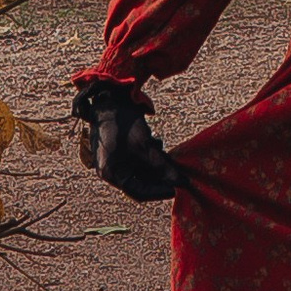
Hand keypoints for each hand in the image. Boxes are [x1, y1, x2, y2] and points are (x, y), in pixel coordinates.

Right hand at [71, 84, 179, 200]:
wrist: (109, 98)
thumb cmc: (123, 122)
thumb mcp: (145, 145)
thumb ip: (162, 166)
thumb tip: (180, 182)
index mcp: (112, 174)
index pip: (140, 192)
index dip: (161, 191)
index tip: (178, 188)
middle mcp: (109, 171)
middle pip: (140, 182)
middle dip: (160, 176)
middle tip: (176, 171)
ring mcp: (111, 161)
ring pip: (139, 170)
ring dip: (155, 164)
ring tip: (167, 154)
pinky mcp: (116, 151)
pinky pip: (134, 160)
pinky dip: (147, 156)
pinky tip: (156, 143)